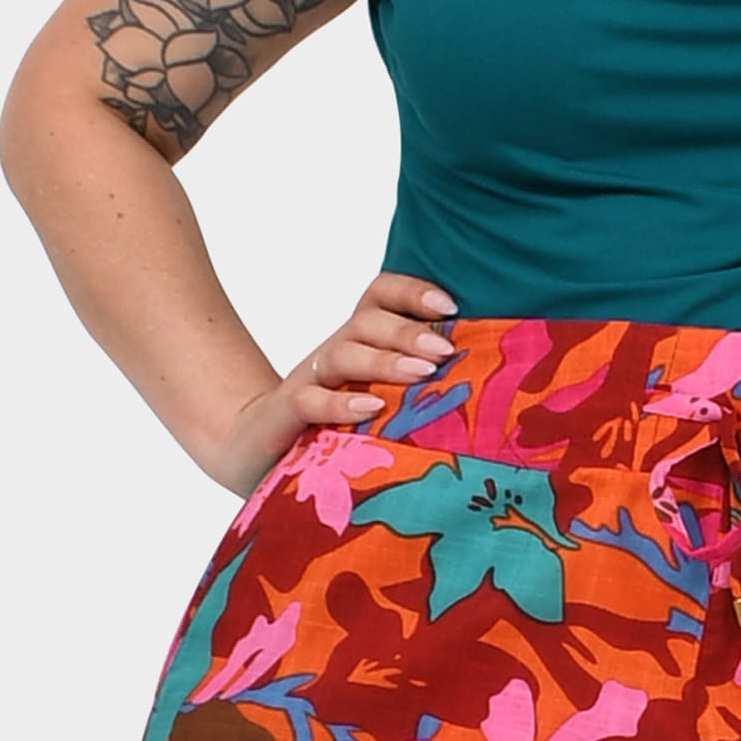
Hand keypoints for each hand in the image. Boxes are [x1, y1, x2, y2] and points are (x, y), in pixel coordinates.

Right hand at [208, 270, 459, 497]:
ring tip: (420, 375)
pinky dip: (341, 403)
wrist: (255, 448)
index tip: (450, 308)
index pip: (380, 294)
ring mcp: (309, 381)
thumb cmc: (334, 425)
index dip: (413, 292)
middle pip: (367, 321)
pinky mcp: (286, 414)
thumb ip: (416, 385)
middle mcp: (334, 352)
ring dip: (385, 361)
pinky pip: (309, 400)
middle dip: (408, 331)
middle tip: (443, 352)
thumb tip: (485, 381)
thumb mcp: (378, 396)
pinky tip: (371, 409)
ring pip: (343, 354)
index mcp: (359, 340)